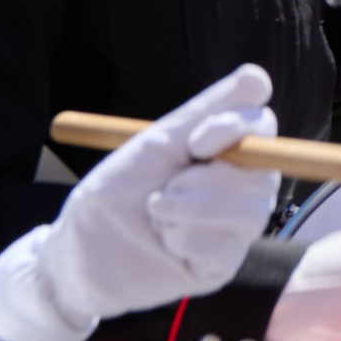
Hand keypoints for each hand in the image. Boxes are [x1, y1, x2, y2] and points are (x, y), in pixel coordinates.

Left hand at [0, 66, 279, 340]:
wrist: (78, 253)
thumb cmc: (114, 193)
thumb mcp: (155, 145)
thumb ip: (205, 111)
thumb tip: (257, 77)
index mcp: (225, 151)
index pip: (262, 124)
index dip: (236, 128)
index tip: (195, 143)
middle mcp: (240, 186)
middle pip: (263, 170)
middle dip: (205, 179)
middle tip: (163, 189)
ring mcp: (234, 227)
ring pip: (249, 210)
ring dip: (192, 209)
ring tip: (157, 213)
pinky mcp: (223, 263)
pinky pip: (226, 245)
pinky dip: (186, 238)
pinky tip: (166, 243)